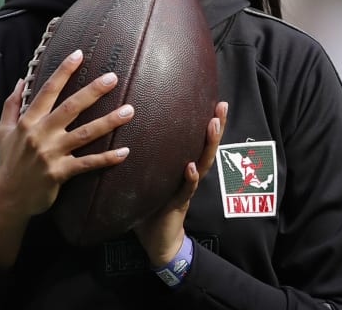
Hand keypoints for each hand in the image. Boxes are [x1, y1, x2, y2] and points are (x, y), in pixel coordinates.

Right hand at [0, 49, 134, 268]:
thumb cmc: (9, 161)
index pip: (47, 90)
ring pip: (85, 133)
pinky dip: (107, 158)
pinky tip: (125, 152)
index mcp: (28, 121)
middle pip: (71, 107)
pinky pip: (88, 163)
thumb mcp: (3, 130)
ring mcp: (51, 154)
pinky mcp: (60, 173)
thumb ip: (11, 104)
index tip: (78, 54)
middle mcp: (41, 134)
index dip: (63, 71)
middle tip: (113, 77)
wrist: (8, 196)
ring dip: (109, 121)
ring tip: (129, 110)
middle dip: (93, 91)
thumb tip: (21, 79)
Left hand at [134, 101, 227, 266]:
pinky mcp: (178, 204)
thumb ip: (141, 160)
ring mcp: (185, 189)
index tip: (213, 100)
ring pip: (202, 163)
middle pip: (205, 147)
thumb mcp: (146, 179)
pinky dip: (190, 178)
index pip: (195, 140)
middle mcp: (188, 175)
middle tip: (222, 105)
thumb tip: (119, 134)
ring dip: (208, 144)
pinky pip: (186, 189)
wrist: (157, 241)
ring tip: (213, 124)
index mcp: (181, 168)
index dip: (205, 121)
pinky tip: (191, 167)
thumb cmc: (150, 208)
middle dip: (216, 126)